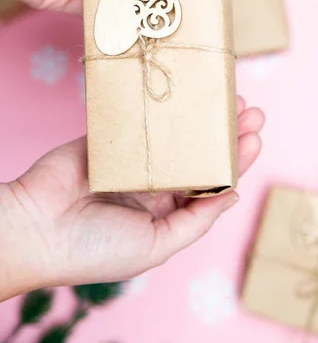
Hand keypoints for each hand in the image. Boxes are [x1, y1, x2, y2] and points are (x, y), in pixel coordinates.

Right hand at [0, 97, 263, 299]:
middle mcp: (152, 183)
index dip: (234, 161)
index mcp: (165, 212)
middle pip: (198, 154)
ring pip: (175, 133)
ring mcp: (132, 158)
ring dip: (201, 117)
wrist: (37, 229)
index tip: (255, 138)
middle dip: (226, 134)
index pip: (208, 183)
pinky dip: (161, 107)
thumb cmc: (96, 248)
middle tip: (252, 111)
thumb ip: (196, 221)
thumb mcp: (157, 246)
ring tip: (230, 98)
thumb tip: (234, 195)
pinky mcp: (110, 137)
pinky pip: (140, 120)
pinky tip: (185, 94)